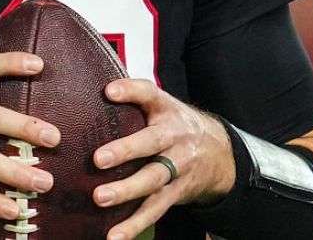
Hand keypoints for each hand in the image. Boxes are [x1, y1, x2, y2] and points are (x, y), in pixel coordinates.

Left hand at [91, 79, 235, 239]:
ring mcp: (177, 167)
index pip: (150, 94)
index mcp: (167, 111)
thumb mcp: (161, 106)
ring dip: (126, 191)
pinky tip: (115, 237)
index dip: (131, 91)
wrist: (219, 153)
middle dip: (126, 151)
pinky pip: (155, 210)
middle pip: (152, 143)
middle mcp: (174, 138)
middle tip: (98, 159)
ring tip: (100, 198)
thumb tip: (93, 88)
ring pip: (153, 180)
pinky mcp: (175, 193)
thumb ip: (134, 99)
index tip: (109, 91)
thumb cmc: (174, 125)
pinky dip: (134, 225)